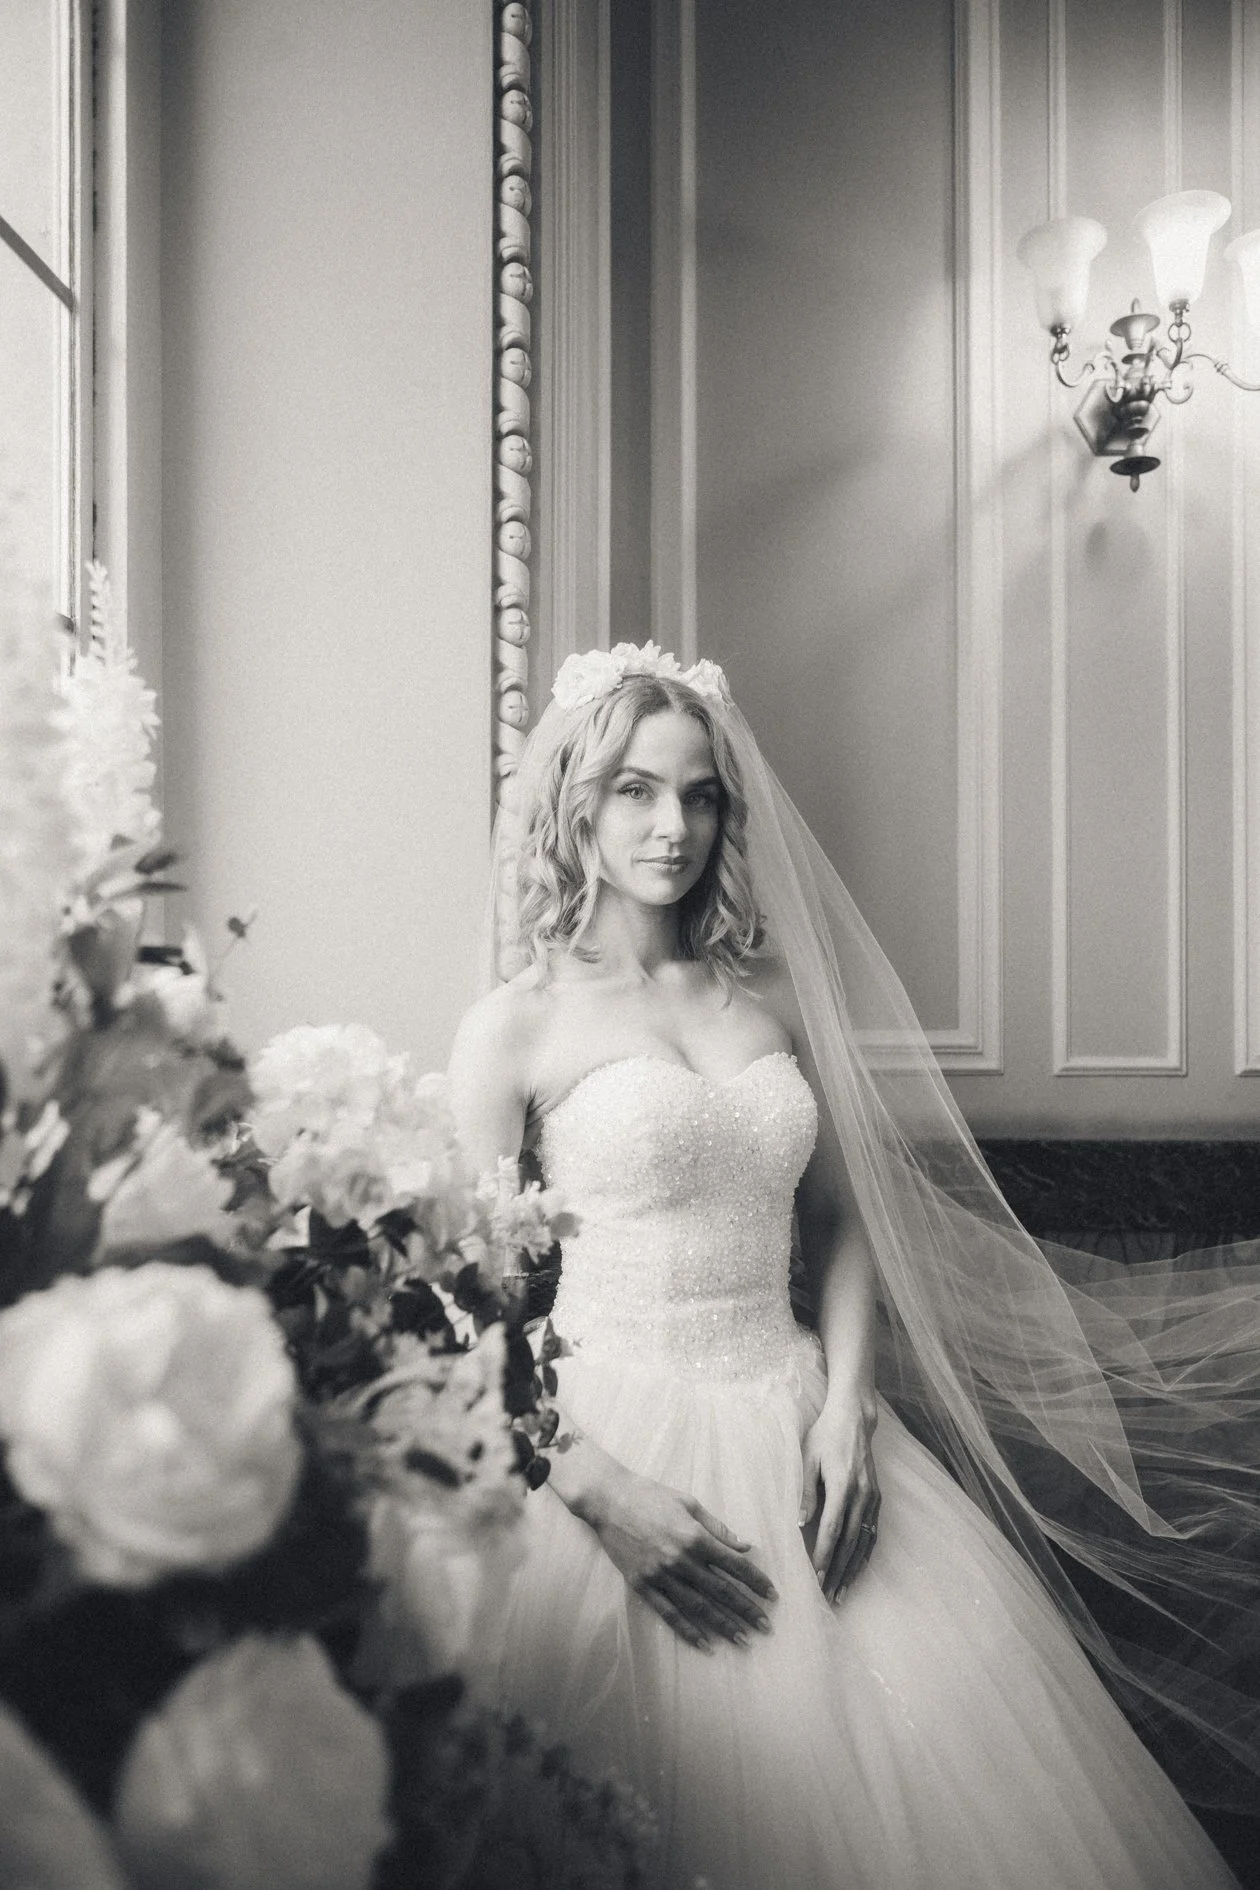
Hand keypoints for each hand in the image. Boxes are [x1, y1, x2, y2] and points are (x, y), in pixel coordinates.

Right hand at [585, 1466, 777, 1651]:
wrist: (609, 1500)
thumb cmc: (652, 1496)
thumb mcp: (689, 1503)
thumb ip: (717, 1528)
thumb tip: (744, 1545)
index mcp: (696, 1537)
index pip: (735, 1565)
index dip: (756, 1581)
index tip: (772, 1595)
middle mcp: (681, 1560)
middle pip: (721, 1591)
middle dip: (746, 1610)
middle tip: (766, 1628)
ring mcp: (661, 1575)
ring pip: (698, 1607)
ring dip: (723, 1625)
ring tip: (743, 1641)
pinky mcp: (643, 1585)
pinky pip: (669, 1613)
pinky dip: (688, 1630)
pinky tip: (705, 1644)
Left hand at [799, 1392, 878, 1602]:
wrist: (855, 1419)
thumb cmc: (825, 1437)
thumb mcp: (808, 1458)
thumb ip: (805, 1492)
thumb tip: (799, 1524)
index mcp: (843, 1485)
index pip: (833, 1529)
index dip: (825, 1555)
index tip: (817, 1577)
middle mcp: (862, 1495)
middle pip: (850, 1542)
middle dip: (839, 1571)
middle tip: (828, 1596)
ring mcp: (873, 1498)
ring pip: (864, 1542)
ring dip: (853, 1569)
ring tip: (842, 1592)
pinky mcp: (877, 1498)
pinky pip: (872, 1533)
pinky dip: (864, 1554)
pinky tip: (857, 1569)